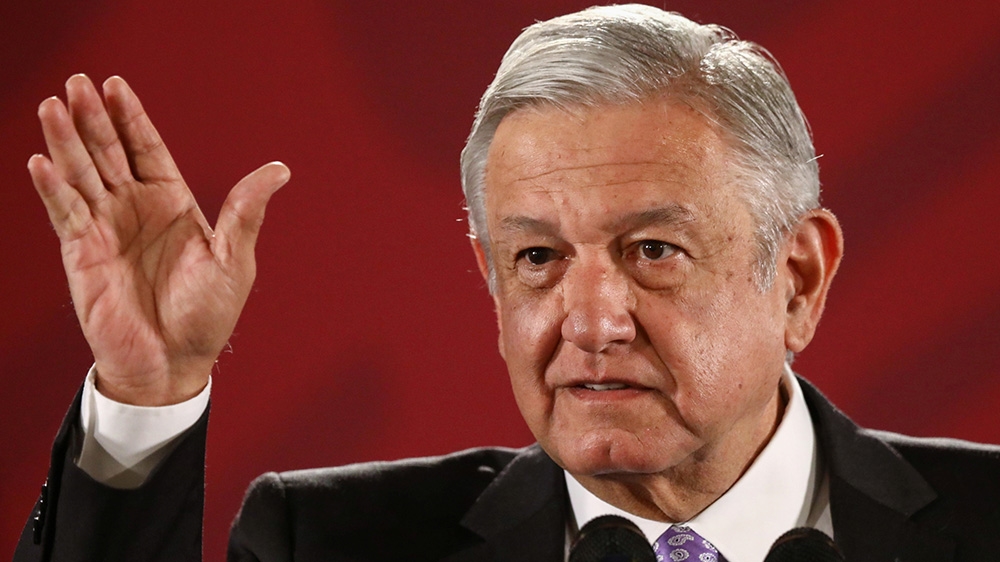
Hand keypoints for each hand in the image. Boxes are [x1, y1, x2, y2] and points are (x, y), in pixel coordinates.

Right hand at [28, 75, 288, 405]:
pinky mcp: (81, 253)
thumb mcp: (234, 259)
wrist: (174, 363)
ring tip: (52, 106)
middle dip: (94, 118)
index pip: (147, 148)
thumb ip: (246, 211)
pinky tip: (43, 161)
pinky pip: (64, 212)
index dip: (131, 117)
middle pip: (110, 152)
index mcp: (173, 203)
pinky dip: (53, 188)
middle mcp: (135, 208)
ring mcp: (106, 228)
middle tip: (78, 82)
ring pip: (81, 174)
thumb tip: (280, 169)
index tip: (115, 84)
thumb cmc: (208, 316)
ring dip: (66, 142)